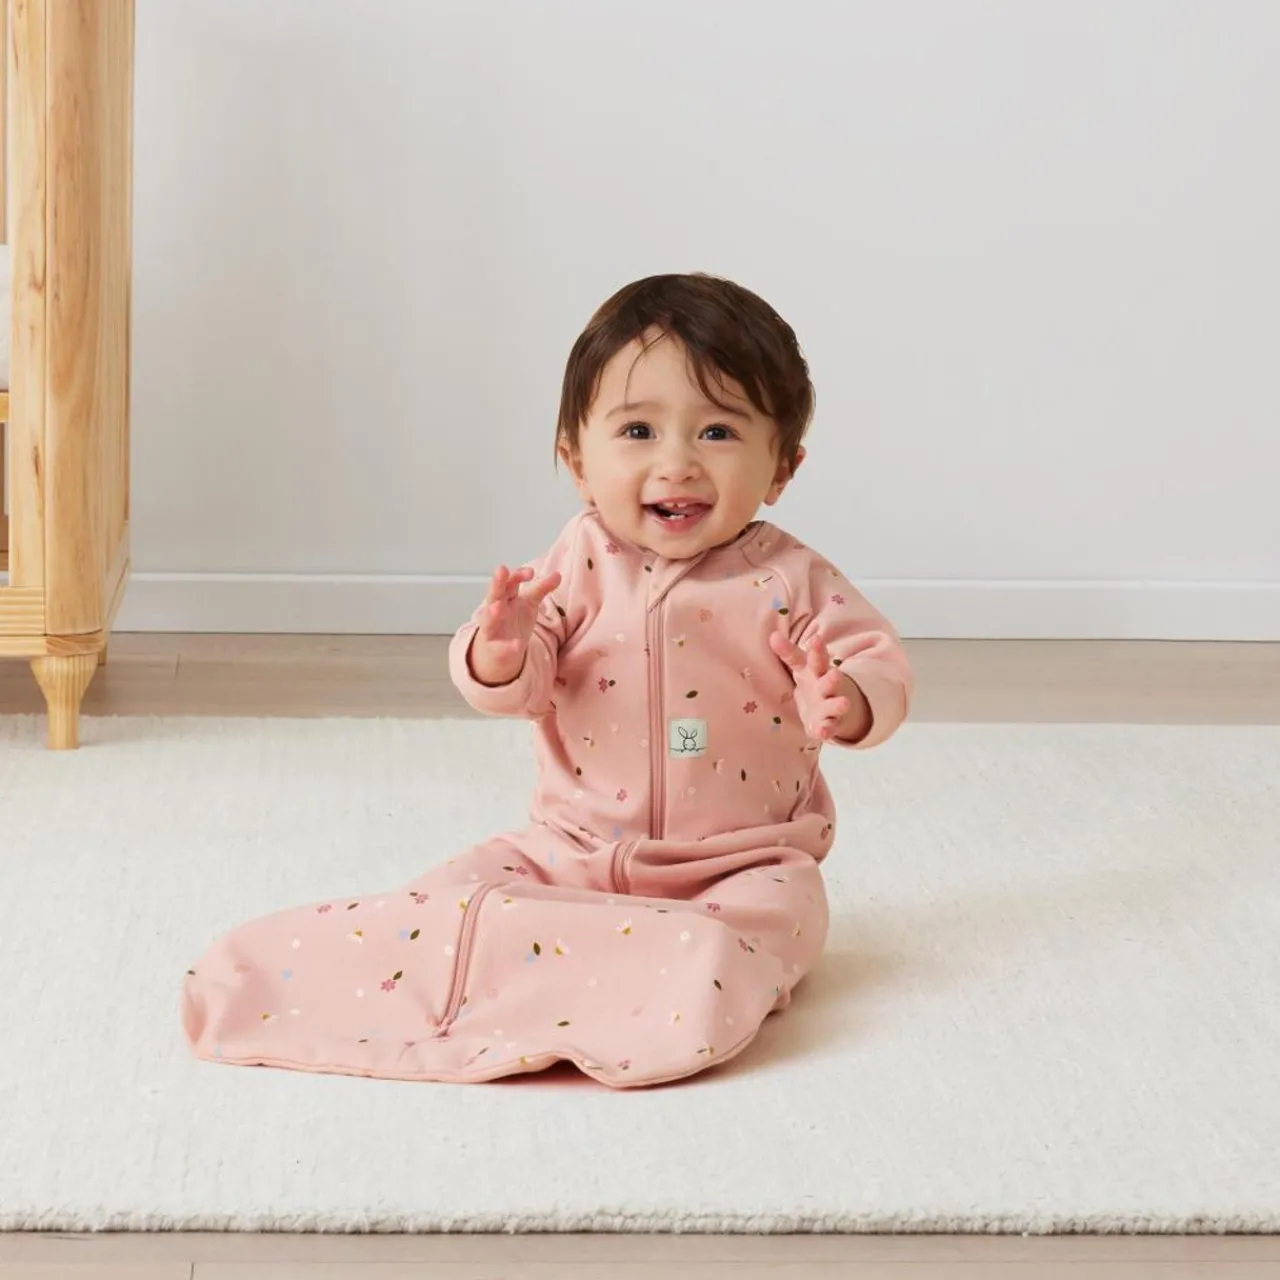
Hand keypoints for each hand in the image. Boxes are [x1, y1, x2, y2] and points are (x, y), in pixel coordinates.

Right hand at [469, 564, 562, 685]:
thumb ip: (541, 588)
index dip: (518, 575)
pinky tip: (517, 645)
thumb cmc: (513, 620)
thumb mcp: (529, 603)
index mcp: (505, 597)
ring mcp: (493, 629)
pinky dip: (508, 647)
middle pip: (494, 594)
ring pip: (489, 620)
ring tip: (497, 607)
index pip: (509, 581)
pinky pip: (501, 648)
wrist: (500, 650)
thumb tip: (558, 574)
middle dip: (497, 582)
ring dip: (492, 613)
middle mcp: (496, 610)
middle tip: (501, 570)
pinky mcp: (496, 649)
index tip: (531, 572)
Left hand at [769, 627, 854, 741]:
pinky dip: (827, 729)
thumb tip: (773, 635)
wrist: (828, 706)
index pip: (818, 658)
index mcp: (819, 670)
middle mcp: (827, 687)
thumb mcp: (801, 665)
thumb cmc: (812, 680)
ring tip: (844, 704)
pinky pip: (829, 727)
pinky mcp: (829, 723)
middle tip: (836, 674)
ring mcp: (830, 705)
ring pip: (836, 705)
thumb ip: (788, 652)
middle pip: (831, 681)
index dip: (817, 650)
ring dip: (839, 705)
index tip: (816, 640)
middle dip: (833, 678)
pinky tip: (822, 732)